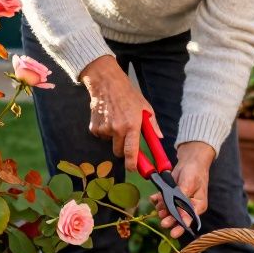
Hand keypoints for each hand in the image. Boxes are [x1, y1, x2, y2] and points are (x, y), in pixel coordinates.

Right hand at [80, 56, 155, 170]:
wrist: (106, 83)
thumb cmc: (128, 94)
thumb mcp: (145, 108)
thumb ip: (152, 125)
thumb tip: (159, 138)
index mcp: (132, 125)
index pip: (131, 152)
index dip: (133, 164)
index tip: (134, 170)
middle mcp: (117, 129)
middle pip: (119, 152)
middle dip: (122, 149)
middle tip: (125, 137)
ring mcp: (104, 129)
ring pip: (110, 143)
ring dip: (113, 137)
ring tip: (116, 120)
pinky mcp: (94, 127)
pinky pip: (101, 136)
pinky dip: (104, 131)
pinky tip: (107, 118)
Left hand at [149, 142, 212, 236]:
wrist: (189, 161)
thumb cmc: (195, 172)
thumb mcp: (190, 183)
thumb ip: (182, 197)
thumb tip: (177, 210)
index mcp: (197, 206)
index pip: (189, 219)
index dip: (181, 227)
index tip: (173, 233)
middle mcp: (187, 207)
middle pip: (177, 217)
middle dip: (169, 220)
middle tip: (163, 222)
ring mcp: (177, 202)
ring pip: (167, 210)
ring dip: (162, 209)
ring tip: (159, 206)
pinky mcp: (169, 196)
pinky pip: (162, 201)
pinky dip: (157, 200)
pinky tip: (154, 198)